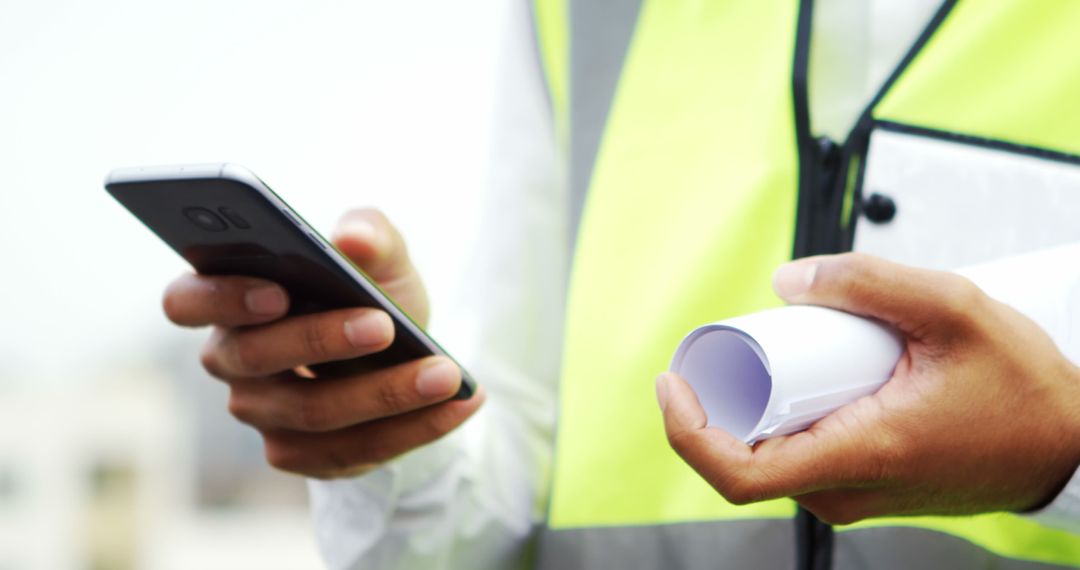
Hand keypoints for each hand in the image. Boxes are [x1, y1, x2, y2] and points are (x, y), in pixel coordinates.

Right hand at [163, 208, 484, 478]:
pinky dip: (414, 427)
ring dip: (386, 393)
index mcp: (228, 298)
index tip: (278, 290)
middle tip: (384, 325)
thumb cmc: (372, 292)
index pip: (185, 300)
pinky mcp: (301, 455)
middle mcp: (233, 361)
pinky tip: (461, 404)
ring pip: (314, 412)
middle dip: (322, 340)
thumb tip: (353, 235)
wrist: (400, 353)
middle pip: (257, 358)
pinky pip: (354, 450)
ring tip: (446, 373)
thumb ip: (371, 234)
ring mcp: (262, 414)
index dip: (221, 298)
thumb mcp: (382, 258)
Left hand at [658, 252, 1079, 523]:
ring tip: (778, 348)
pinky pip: (801, 451)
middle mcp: (846, 488)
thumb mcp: (955, 309)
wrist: (1071, 448)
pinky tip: (805, 373)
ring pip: (772, 451)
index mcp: (859, 454)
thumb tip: (786, 279)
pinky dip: (786, 411)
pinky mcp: (862, 484)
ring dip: (758, 401)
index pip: (739, 474)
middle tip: (733, 340)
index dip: (687, 430)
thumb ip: (870, 280)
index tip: (673, 381)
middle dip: (723, 397)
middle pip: (745, 453)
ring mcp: (853, 492)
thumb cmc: (1024, 391)